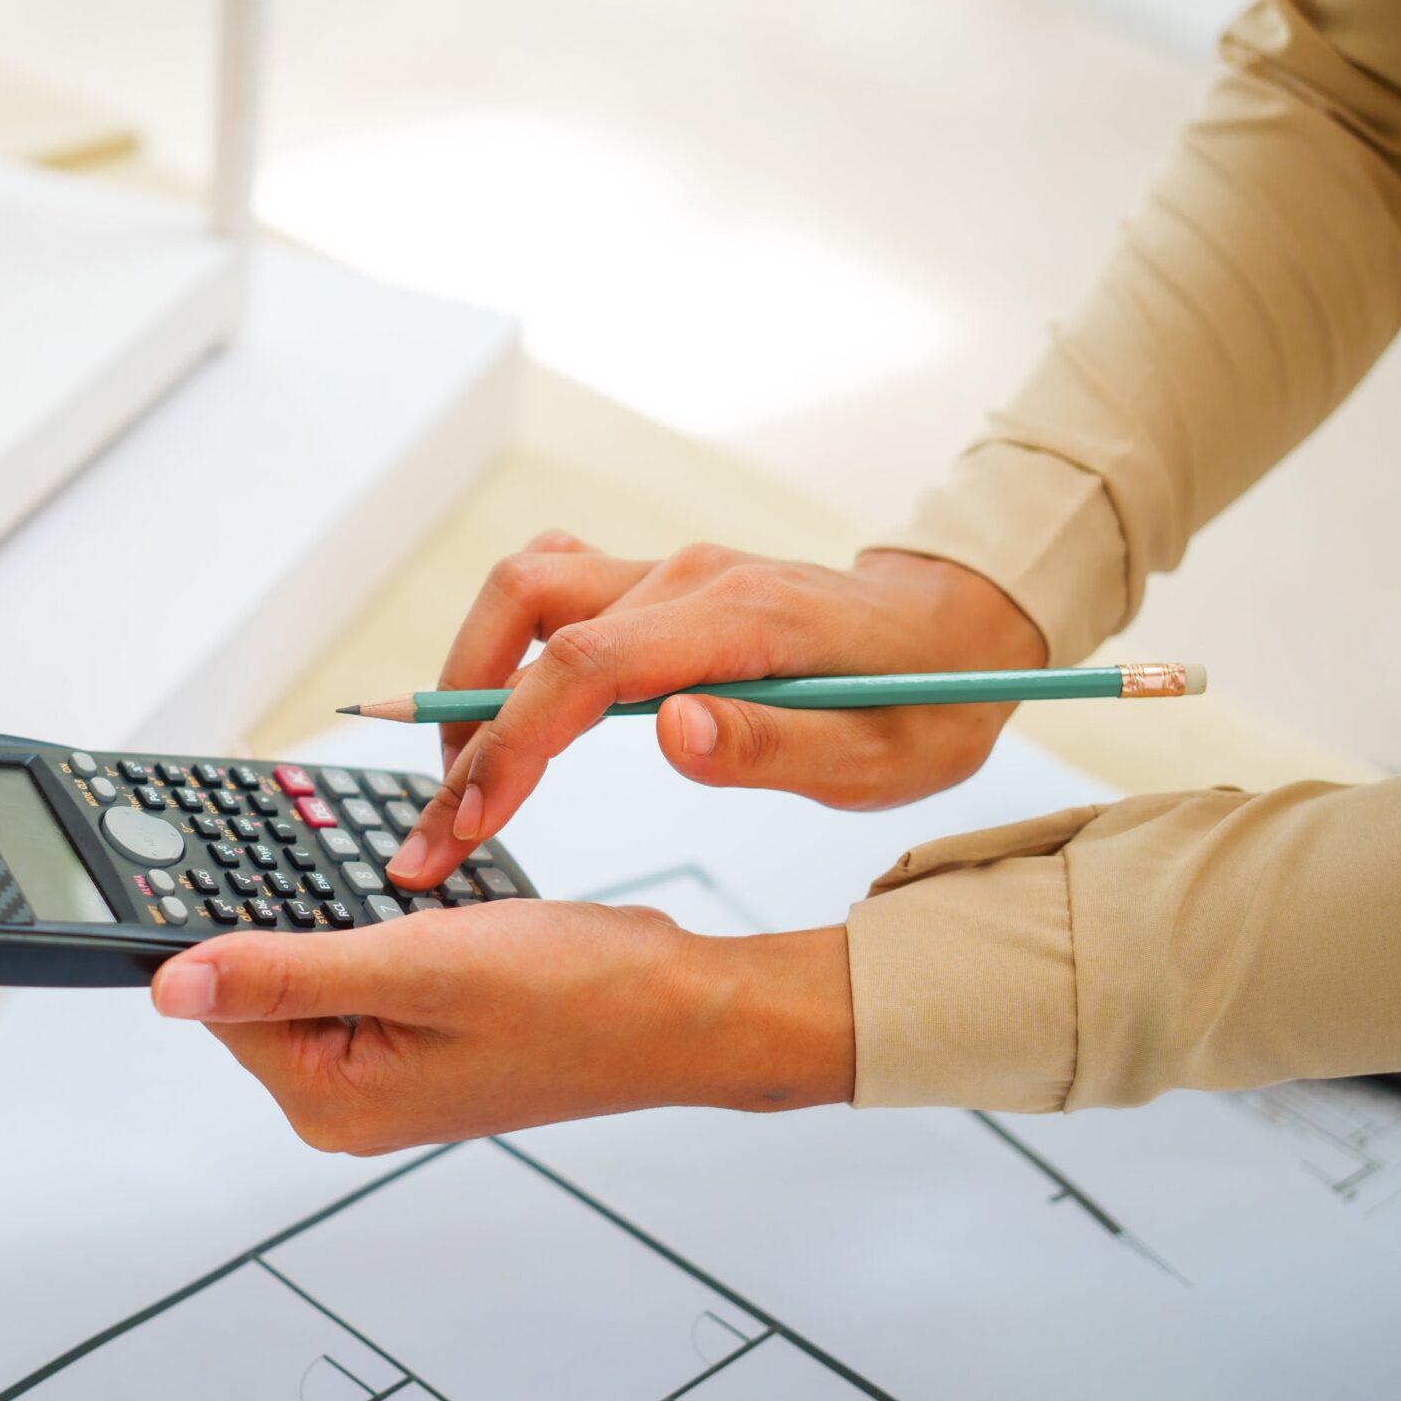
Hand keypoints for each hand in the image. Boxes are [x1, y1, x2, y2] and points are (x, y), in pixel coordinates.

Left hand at [149, 899, 853, 1154]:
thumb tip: (170, 986)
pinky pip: (369, 966)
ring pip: (320, 964)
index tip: (243, 857)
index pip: (223, 999)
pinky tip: (431, 904)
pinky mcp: (424, 1038)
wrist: (685, 1008)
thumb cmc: (580, 998)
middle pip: (265, 982)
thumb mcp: (417, 966)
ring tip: (413, 892)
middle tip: (362, 873)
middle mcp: (351, 1099)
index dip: (227, 921)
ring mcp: (389, 1071)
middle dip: (296, 913)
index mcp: (332, 1099)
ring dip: (347, 912)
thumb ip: (285, 973)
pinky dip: (387, 924)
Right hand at [387, 538, 1047, 890]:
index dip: (513, 742)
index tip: (474, 822)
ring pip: (524, 591)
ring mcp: (667, 573)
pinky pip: (553, 587)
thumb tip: (670, 731)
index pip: (583, 665)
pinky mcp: (657, 585)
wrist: (959, 630)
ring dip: (471, 674)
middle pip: (525, 615)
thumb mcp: (879, 757)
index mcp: (738, 621)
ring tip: (465, 775)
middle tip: (441, 827)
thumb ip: (772, 744)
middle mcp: (687, 578)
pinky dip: (505, 644)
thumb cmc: (927, 702)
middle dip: (463, 722)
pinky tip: (505, 711)